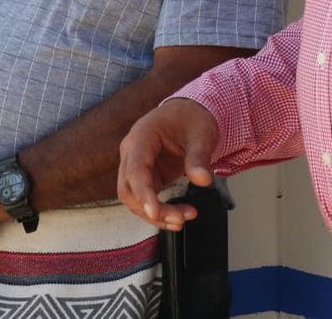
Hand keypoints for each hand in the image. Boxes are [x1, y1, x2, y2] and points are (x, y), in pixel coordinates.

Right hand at [117, 98, 218, 230]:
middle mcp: (132, 151)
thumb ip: (199, 157)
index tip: (155, 212)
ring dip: (156, 214)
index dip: (143, 193)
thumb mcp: (201, 135)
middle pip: (128, 189)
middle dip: (151, 209)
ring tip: (184, 219)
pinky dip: (160, 212)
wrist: (189, 113)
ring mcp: (136, 164)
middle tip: (179, 219)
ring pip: (134, 199)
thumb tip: (203, 180)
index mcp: (142, 136)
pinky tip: (178, 216)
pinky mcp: (146, 176)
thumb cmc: (191, 118)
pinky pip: (146, 199)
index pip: (135, 169)